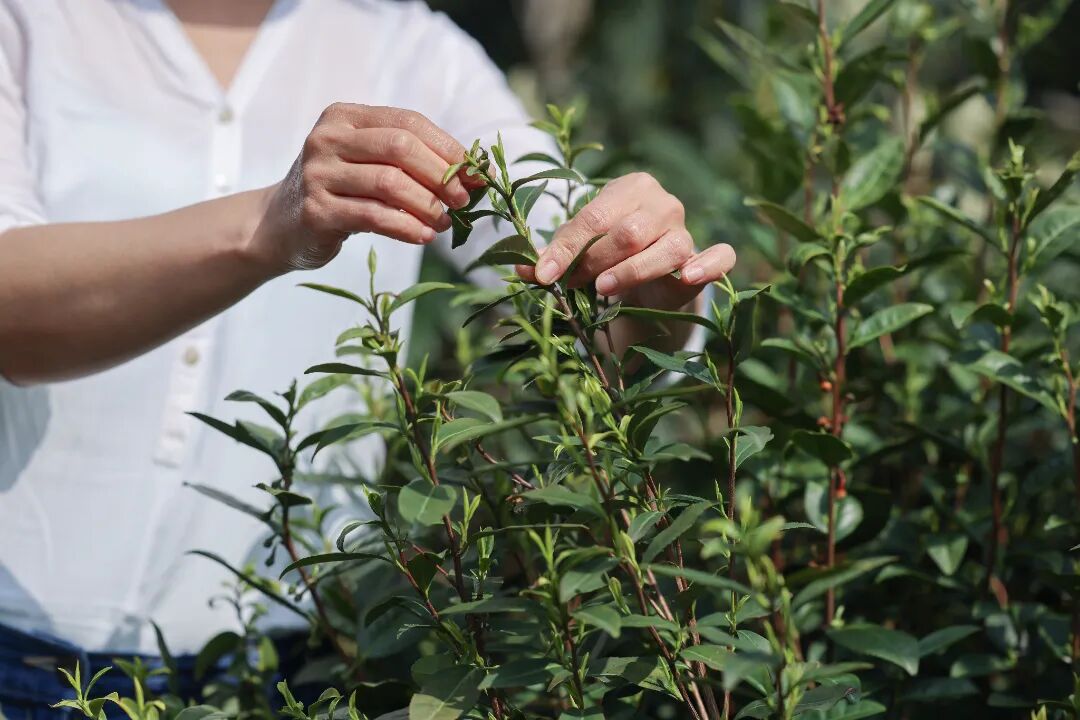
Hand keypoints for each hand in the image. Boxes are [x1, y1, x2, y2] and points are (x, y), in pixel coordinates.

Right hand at [252, 103, 479, 271]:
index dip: (449, 148)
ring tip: (446, 223)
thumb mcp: (369, 164)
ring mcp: (318, 174)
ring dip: (428, 205)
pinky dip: (407, 227)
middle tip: (463, 201)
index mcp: (345, 117)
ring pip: (389, 183)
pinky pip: (374, 217)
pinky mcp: (317, 211)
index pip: (408, 122)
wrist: (280, 224)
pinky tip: (424, 236)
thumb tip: (476, 174)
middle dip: (441, 175)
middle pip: (400, 147)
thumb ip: (412, 161)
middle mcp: (327, 138)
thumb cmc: (340, 191)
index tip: (479, 174)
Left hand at [518, 173, 735, 310]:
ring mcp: (687, 230)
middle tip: (570, 285)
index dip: (566, 248)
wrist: (648, 279)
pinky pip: (720, 257)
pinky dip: (708, 265)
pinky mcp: (707, 257)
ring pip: (666, 249)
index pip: (594, 217)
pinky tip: (689, 277)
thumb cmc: (608, 255)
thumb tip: (520, 268)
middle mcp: (663, 203)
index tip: (543, 274)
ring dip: (632, 271)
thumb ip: (553, 257)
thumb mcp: (579, 251)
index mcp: (629, 188)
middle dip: (594, 261)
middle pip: (628, 232)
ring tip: (604, 288)